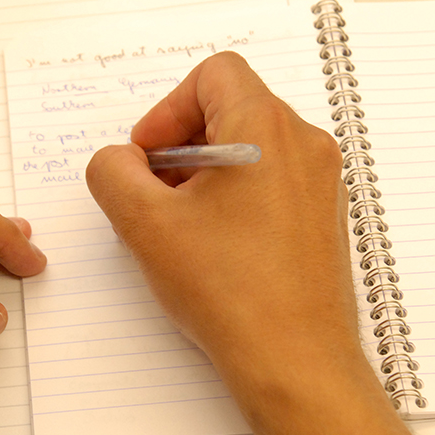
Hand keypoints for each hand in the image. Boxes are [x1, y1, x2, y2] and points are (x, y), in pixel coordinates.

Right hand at [86, 52, 434, 434]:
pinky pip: (271, 181)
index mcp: (265, 128)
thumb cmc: (233, 293)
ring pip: (250, 148)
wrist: (294, 359)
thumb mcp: (145, 224)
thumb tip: (117, 161)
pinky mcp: (321, 216)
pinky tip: (211, 244)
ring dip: (204, 173)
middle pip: (231, 109)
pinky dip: (234, 196)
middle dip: (181, 145)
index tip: (149, 156)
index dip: (167, 109)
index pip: (213, 75)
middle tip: (154, 191)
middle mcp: (304, 145)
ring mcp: (320, 182)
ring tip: (179, 223)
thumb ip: (113, 173)